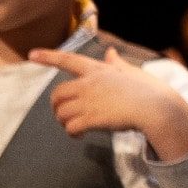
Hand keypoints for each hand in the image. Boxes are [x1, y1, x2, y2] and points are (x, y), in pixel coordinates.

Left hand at [30, 46, 187, 161]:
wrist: (156, 108)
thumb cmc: (147, 90)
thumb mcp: (131, 72)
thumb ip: (116, 63)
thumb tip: (110, 52)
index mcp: (98, 70)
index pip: (69, 60)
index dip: (49, 57)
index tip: (32, 54)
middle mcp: (89, 83)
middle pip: (57, 94)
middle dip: (56, 106)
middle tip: (64, 115)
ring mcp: (89, 101)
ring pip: (61, 113)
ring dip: (64, 122)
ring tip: (75, 127)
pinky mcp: (91, 118)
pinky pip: (70, 127)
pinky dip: (72, 133)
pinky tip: (80, 135)